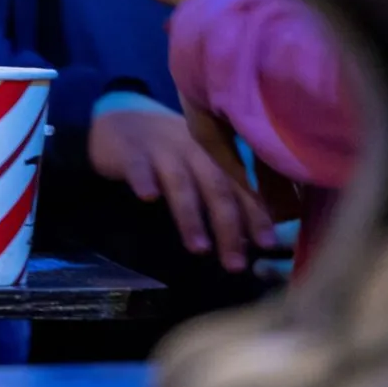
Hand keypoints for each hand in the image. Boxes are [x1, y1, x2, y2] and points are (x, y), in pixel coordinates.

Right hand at [88, 105, 278, 270]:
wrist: (121, 122)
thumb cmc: (171, 151)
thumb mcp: (202, 163)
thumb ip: (227, 190)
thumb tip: (254, 236)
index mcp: (217, 152)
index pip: (243, 184)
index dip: (256, 213)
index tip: (267, 245)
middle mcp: (194, 148)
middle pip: (216, 187)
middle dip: (228, 226)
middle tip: (235, 264)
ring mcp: (161, 147)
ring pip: (180, 182)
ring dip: (191, 217)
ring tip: (200, 248)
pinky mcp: (129, 151)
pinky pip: (138, 166)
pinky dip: (143, 180)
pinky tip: (148, 196)